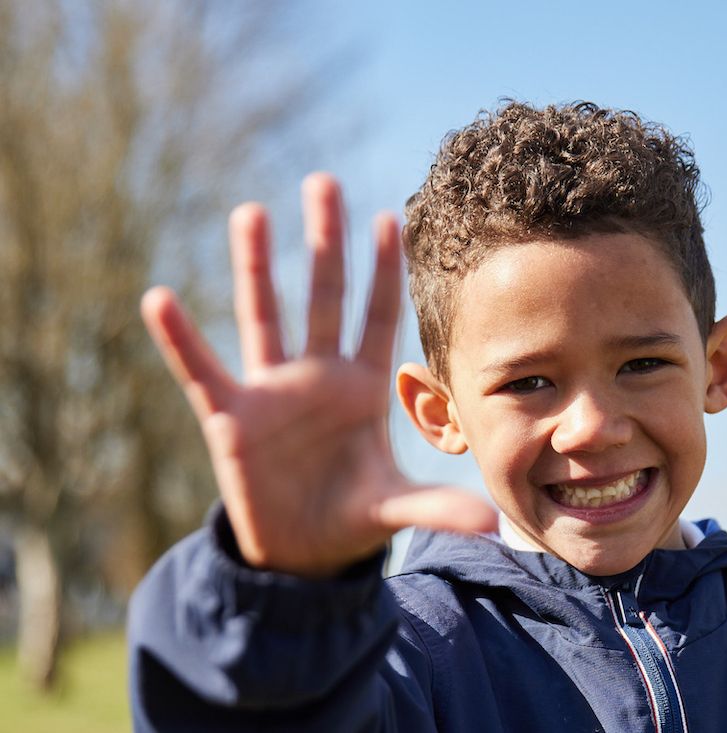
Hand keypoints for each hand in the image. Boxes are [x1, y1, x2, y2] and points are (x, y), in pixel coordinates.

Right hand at [141, 173, 496, 576]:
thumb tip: (492, 526)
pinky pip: (202, 371)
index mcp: (362, 387)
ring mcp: (272, 393)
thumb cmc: (352, 515)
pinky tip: (160, 299)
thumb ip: (435, 508)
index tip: (392, 217)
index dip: (385, 271)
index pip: (378, 317)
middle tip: (325, 181)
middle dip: (325, 242)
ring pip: (263, 317)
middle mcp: (317, 377)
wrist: (300, 552)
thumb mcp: (393, 508)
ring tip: (250, 211)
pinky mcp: (230, 419)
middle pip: (323, 297)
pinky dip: (181, 340)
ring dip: (254, 268)